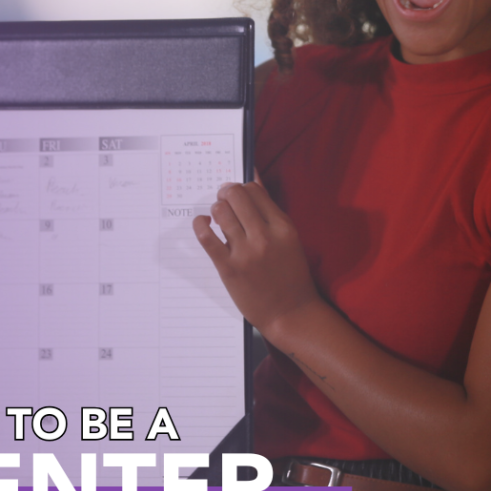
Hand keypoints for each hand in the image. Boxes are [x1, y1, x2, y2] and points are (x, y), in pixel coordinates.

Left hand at [193, 181, 319, 336]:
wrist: (291, 313)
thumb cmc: (291, 275)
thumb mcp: (288, 239)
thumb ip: (270, 210)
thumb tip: (253, 176)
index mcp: (283, 227)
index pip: (254, 190)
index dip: (242, 188)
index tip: (237, 194)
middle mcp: (264, 236)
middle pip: (235, 195)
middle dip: (226, 193)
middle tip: (223, 199)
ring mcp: (245, 253)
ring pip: (220, 212)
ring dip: (215, 208)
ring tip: (217, 215)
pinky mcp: (228, 268)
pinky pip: (206, 237)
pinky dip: (200, 224)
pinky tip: (203, 224)